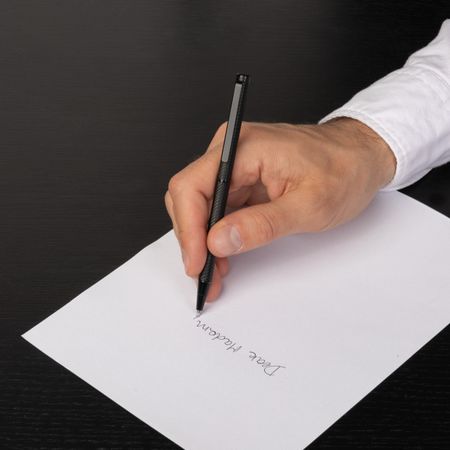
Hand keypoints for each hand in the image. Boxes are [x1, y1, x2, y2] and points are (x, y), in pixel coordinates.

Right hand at [165, 118, 395, 300]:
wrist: (361, 157)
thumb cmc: (344, 171)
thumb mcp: (310, 205)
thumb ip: (262, 224)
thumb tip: (218, 241)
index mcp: (244, 147)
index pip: (191, 185)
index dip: (188, 228)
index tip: (197, 262)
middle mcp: (232, 150)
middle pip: (188, 197)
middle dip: (193, 239)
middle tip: (205, 273)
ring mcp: (235, 165)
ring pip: (199, 206)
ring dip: (203, 241)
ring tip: (215, 271)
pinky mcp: (241, 179)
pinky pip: (217, 208)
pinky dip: (217, 235)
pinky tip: (225, 255)